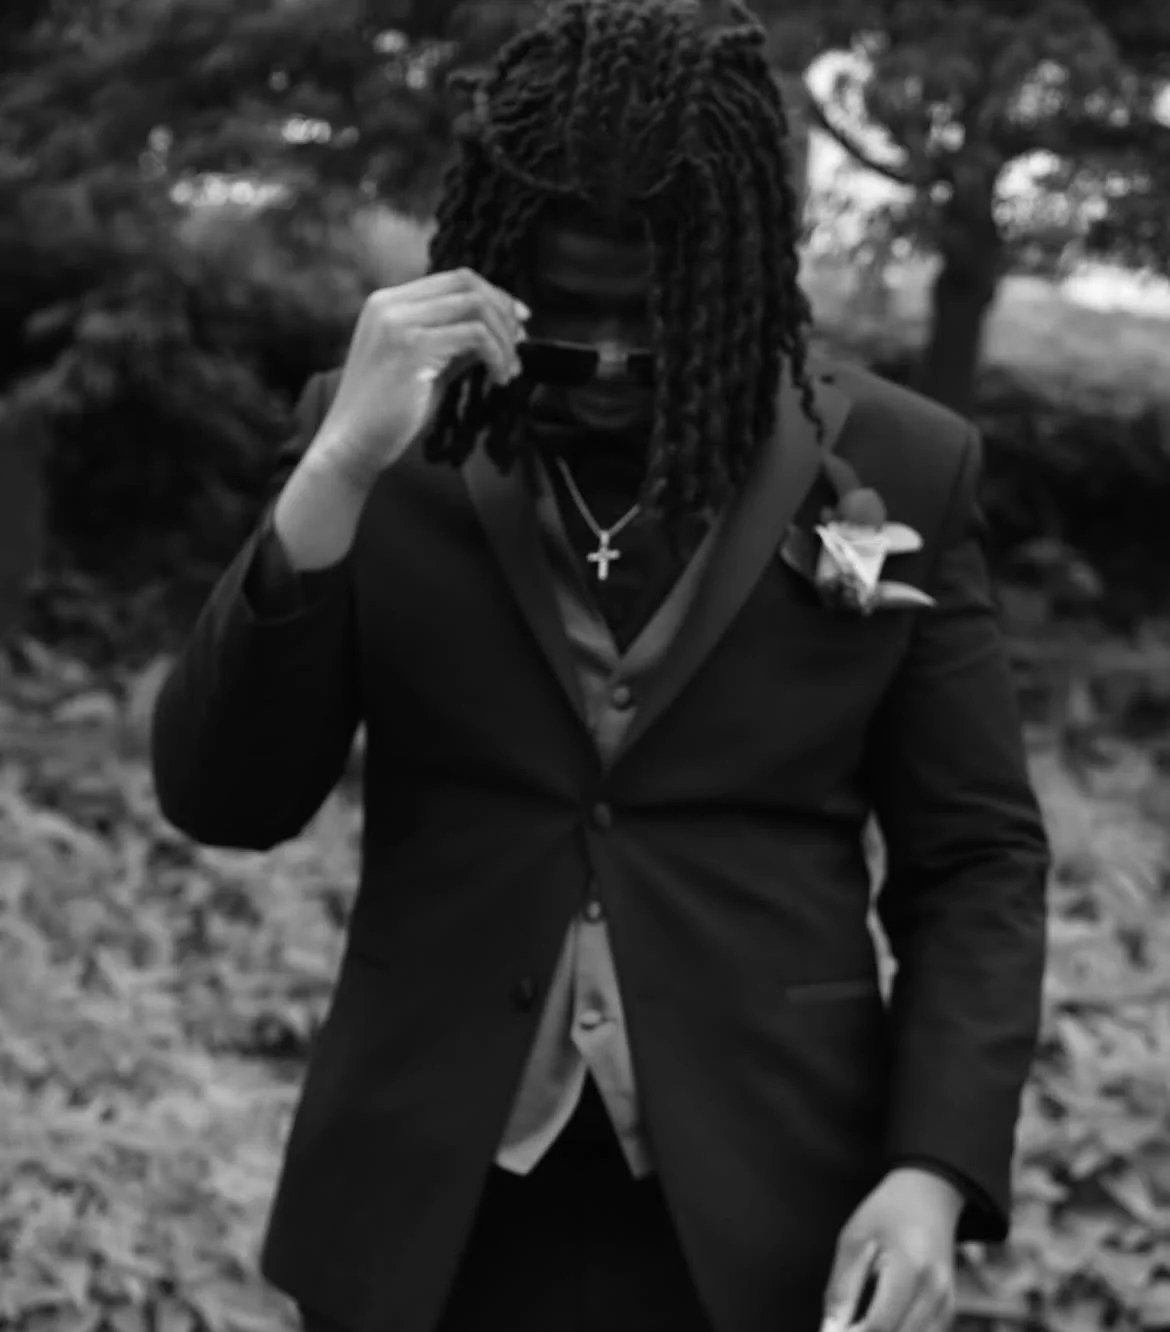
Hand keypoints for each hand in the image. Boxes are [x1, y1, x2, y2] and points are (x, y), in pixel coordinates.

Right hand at [308, 267, 529, 488]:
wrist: (352, 445)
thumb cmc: (387, 414)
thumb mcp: (426, 367)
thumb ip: (454, 343)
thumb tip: (498, 331)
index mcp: (388, 303)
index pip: (454, 280)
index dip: (494, 295)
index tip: (519, 321)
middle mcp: (390, 304)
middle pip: (467, 283)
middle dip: (504, 310)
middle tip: (522, 344)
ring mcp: (398, 322)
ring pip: (475, 306)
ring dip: (504, 338)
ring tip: (509, 370)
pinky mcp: (412, 347)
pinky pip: (474, 336)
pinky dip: (496, 355)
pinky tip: (498, 379)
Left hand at [821, 1168, 961, 1331]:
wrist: (927, 1196)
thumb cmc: (885, 1213)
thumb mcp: (854, 1240)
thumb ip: (841, 1289)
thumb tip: (829, 1331)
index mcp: (910, 1269)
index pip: (881, 1325)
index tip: (834, 1330)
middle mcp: (936, 1292)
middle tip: (844, 1325)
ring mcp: (947, 1303)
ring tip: (860, 1321)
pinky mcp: (948, 1310)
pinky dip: (901, 1331)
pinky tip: (880, 1321)